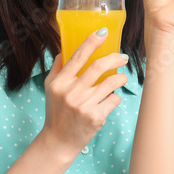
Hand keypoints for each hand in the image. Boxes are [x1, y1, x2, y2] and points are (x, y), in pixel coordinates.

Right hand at [39, 28, 128, 154]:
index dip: (92, 41)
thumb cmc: (56, 112)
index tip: (103, 32)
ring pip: (111, 83)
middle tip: (123, 57)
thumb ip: (57, 68)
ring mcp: (84, 106)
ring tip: (122, 79)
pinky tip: (110, 99)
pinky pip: (113, 100)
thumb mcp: (50, 88)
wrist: (59, 141)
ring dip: (121, 78)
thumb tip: (65, 50)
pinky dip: (115, 97)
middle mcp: (71, 93)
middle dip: (115, 58)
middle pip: (98, 67)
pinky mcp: (96, 118)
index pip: (78, 56)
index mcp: (59, 83)